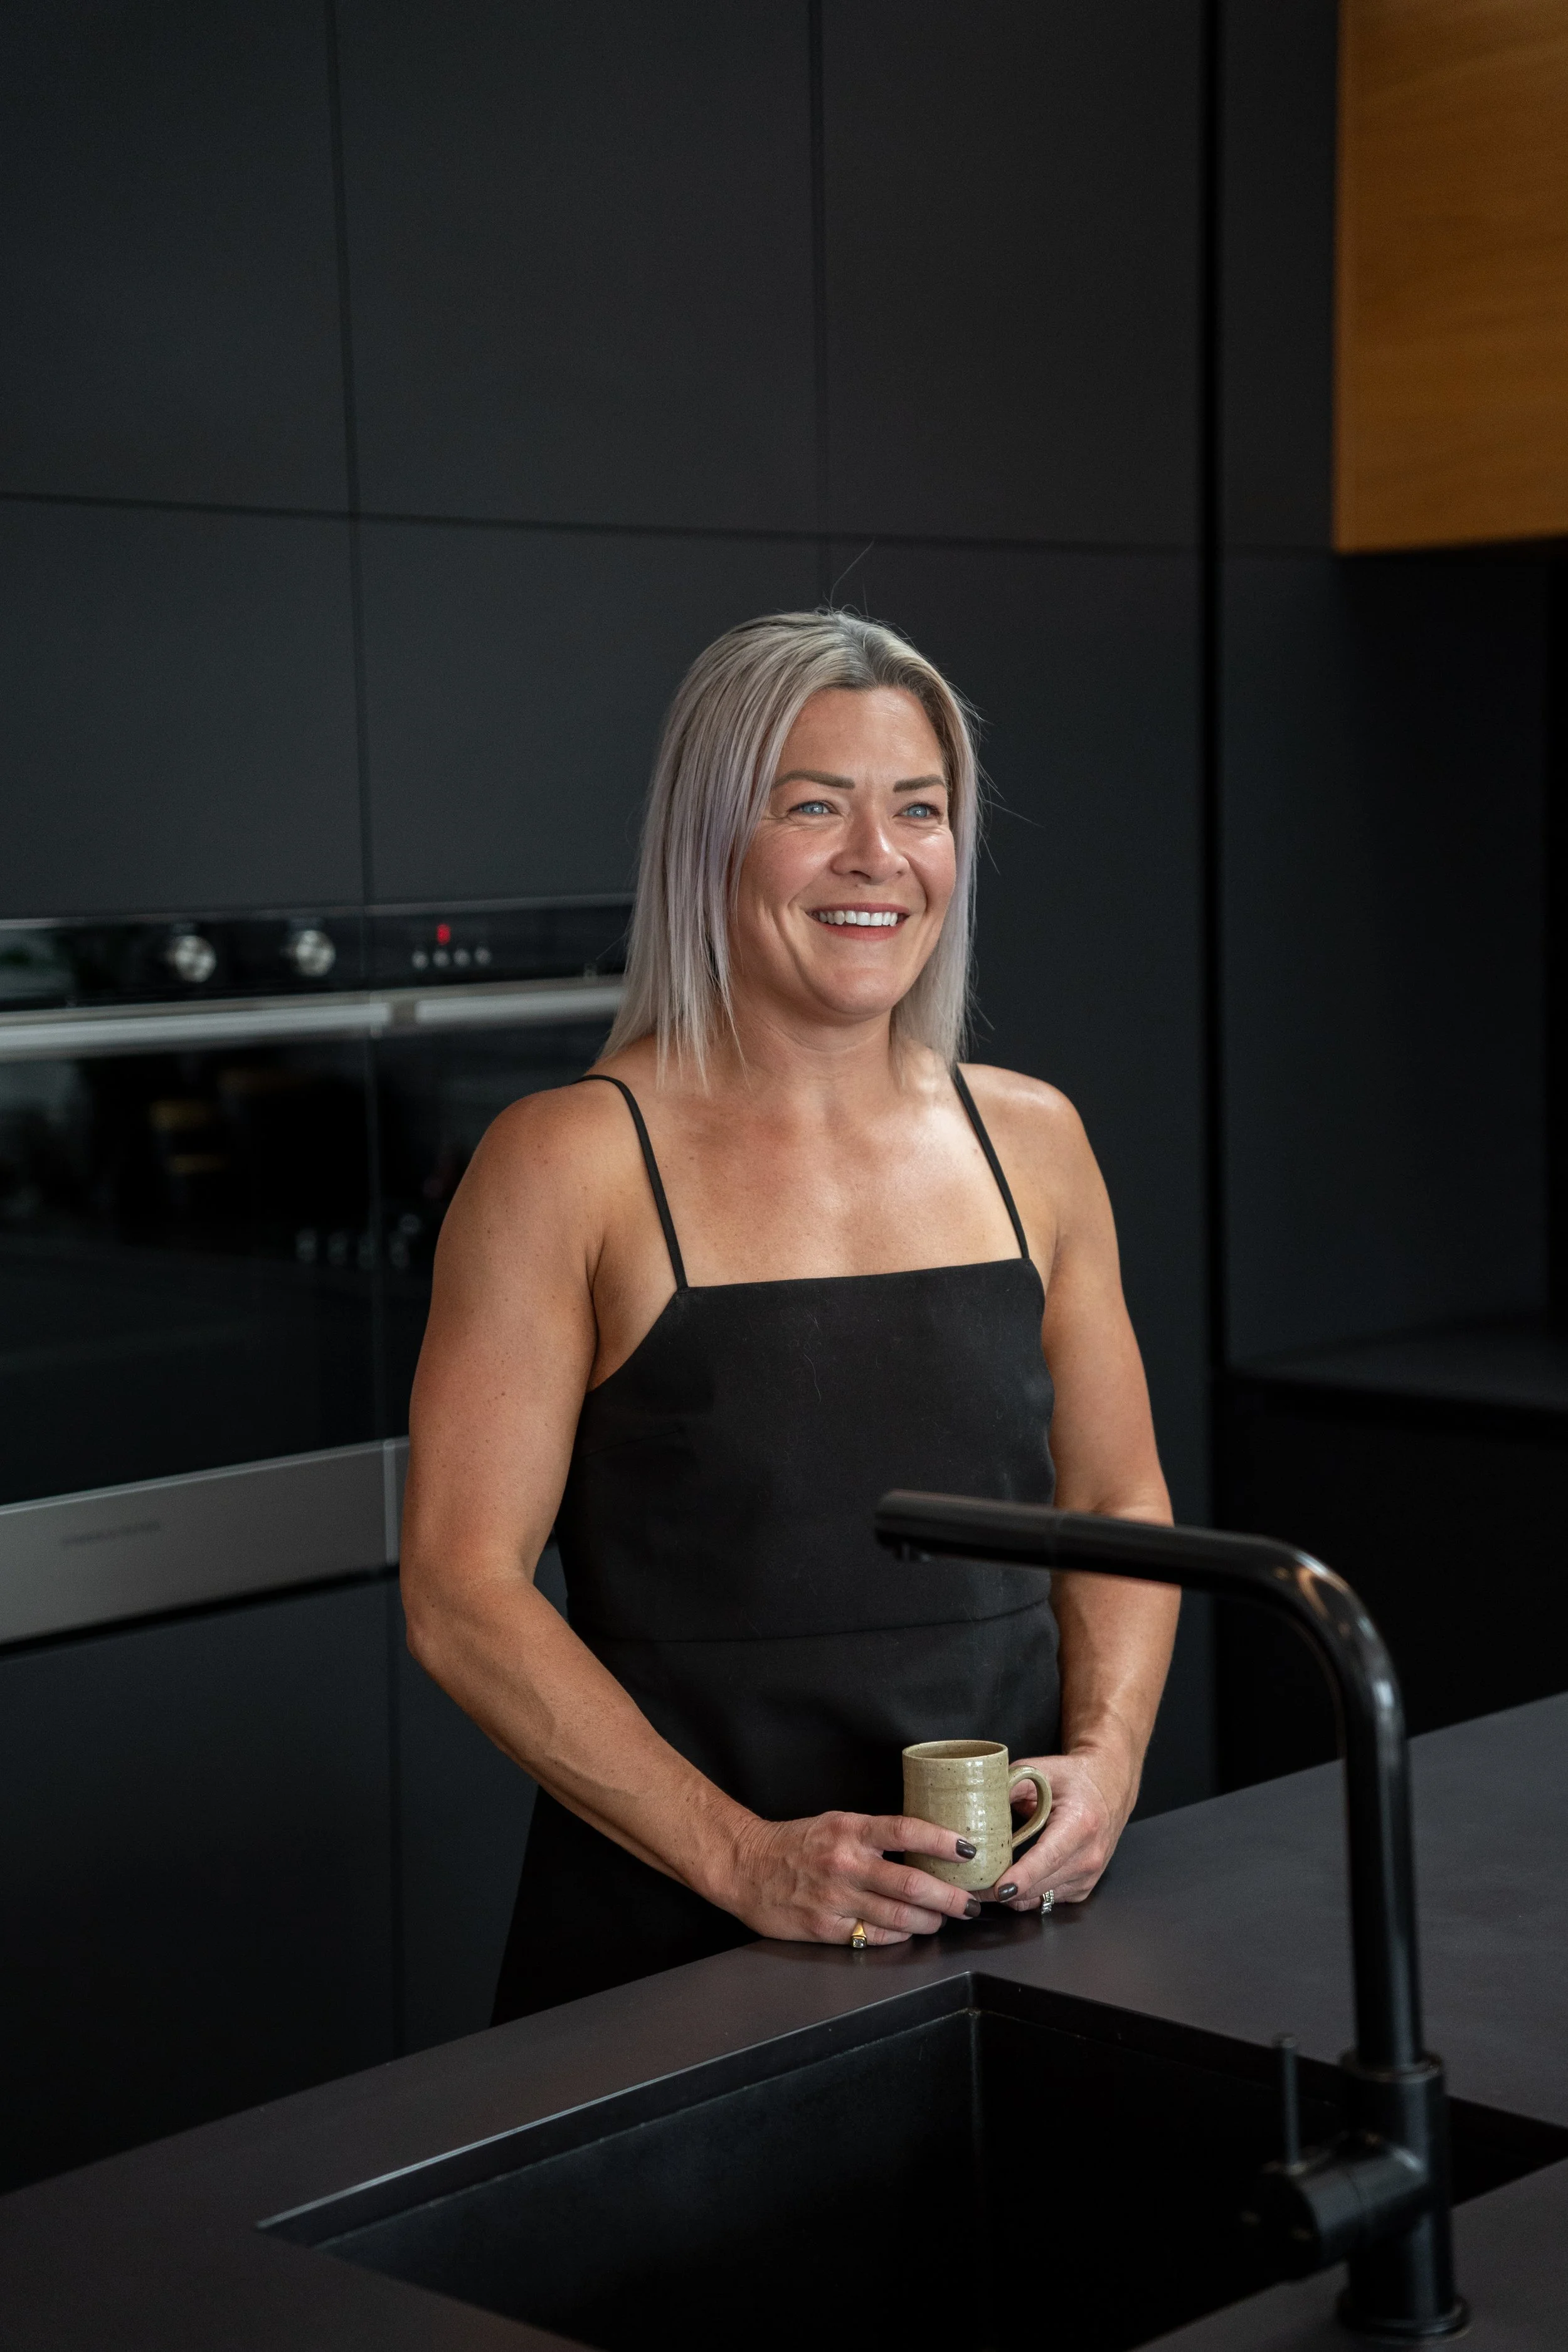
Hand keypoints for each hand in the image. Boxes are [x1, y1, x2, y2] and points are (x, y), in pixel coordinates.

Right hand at [724, 1810, 987, 1945]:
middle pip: (912, 1884)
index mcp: (850, 1830)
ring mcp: (836, 1899)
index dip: (943, 1841)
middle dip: (950, 1898)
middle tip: (972, 1903)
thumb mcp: (837, 1823)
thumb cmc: (796, 1842)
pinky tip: (910, 1931)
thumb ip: (876, 1835)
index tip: (969, 1850)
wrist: (745, 1865)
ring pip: (899, 1918)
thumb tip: (924, 1846)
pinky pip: (873, 1937)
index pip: (907, 1831)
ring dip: (931, 1922)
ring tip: (945, 1919)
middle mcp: (846, 1864)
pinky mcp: (825, 1929)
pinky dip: (899, 1936)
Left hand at [986, 1745, 1138, 1912]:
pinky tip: (1011, 1880)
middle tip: (969, 1884)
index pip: (1048, 1857)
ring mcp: (1089, 1876)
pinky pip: (1048, 1900)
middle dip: (1002, 1890)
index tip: (999, 1889)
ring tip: (983, 1883)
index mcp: (1080, 1824)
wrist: (1110, 1786)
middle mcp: (1089, 1856)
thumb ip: (1010, 1787)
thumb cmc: (1074, 1777)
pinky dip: (1027, 1894)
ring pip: (1040, 1898)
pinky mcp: (1084, 1888)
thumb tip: (978, 1807)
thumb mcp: (1041, 1771)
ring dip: (1012, 1896)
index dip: (1022, 1876)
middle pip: (1040, 1885)